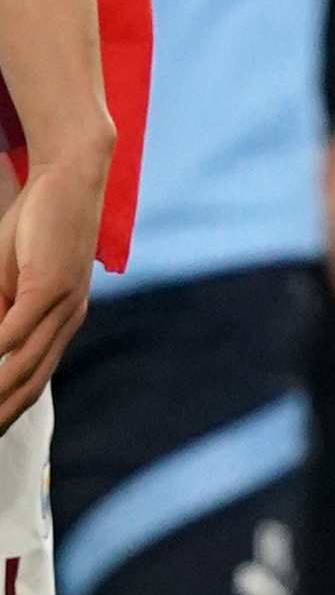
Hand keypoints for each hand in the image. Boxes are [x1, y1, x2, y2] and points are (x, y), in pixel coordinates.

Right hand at [0, 146, 108, 433]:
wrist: (68, 179)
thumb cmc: (36, 226)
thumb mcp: (10, 277)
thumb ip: (0, 310)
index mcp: (59, 326)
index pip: (31, 382)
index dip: (6, 410)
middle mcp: (65, 324)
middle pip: (29, 386)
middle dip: (0, 416)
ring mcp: (62, 307)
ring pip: (24, 366)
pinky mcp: (50, 286)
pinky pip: (18, 330)